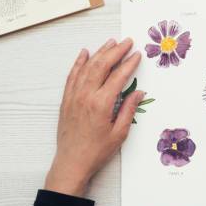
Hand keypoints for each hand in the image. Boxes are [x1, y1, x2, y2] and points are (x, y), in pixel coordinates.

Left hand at [44, 38, 143, 196]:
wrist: (71, 162)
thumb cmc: (97, 151)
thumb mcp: (120, 133)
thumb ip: (129, 109)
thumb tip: (138, 92)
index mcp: (101, 104)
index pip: (118, 76)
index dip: (129, 63)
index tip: (137, 55)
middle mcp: (86, 96)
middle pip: (102, 65)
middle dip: (116, 51)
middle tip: (127, 42)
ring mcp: (74, 96)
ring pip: (87, 67)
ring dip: (100, 52)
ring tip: (111, 43)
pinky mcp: (66, 100)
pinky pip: (72, 75)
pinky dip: (79, 62)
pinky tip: (85, 53)